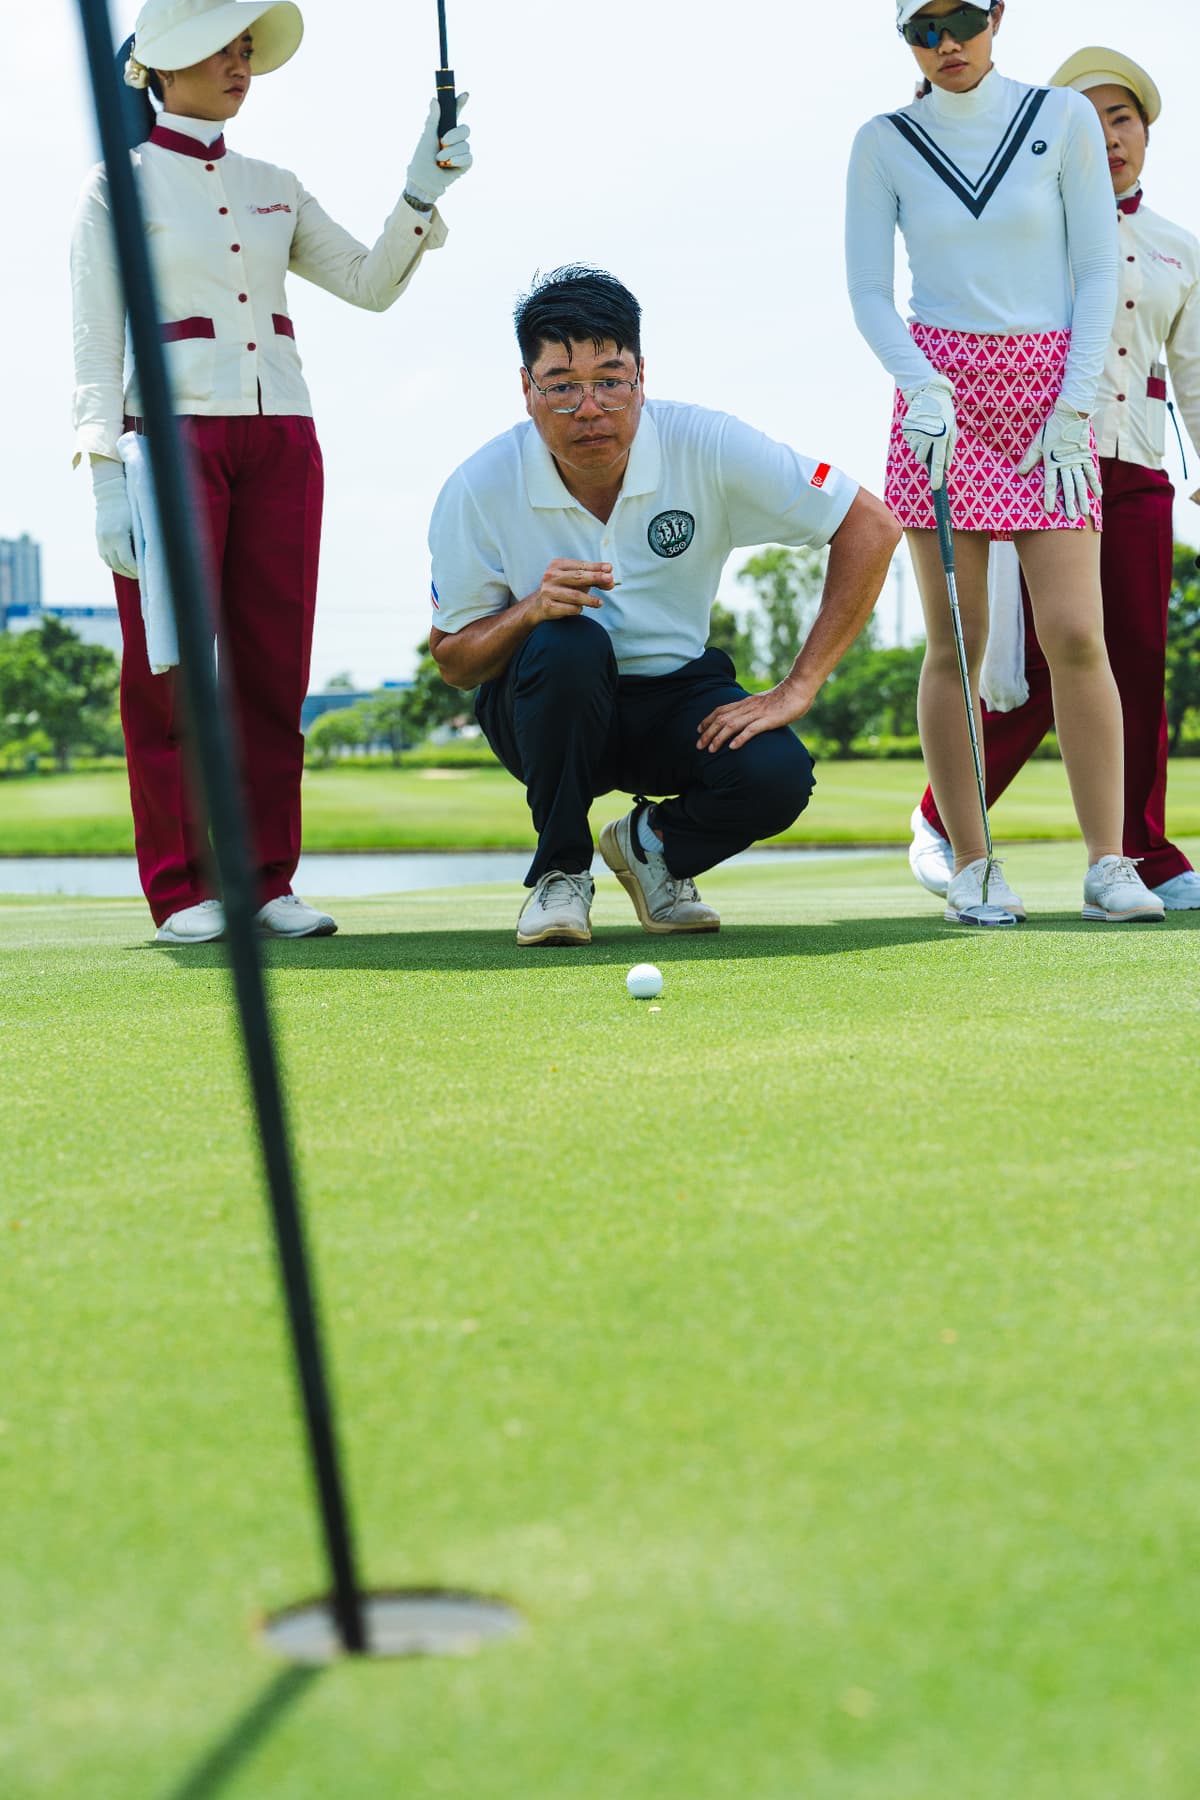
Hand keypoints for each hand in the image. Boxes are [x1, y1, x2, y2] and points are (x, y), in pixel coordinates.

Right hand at [90, 457, 136, 578]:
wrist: (111, 494)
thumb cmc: (131, 507)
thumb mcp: (139, 522)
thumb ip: (143, 540)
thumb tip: (155, 558)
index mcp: (118, 535)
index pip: (128, 562)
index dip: (137, 571)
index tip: (146, 574)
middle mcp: (106, 539)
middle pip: (119, 566)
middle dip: (131, 573)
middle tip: (143, 577)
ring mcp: (100, 540)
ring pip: (111, 564)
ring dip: (122, 571)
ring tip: (134, 573)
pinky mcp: (98, 540)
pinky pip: (105, 558)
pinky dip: (115, 564)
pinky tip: (124, 566)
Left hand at [405, 93, 471, 205]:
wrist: (423, 181)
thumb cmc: (421, 160)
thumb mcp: (426, 137)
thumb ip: (433, 119)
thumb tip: (434, 100)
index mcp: (445, 130)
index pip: (456, 114)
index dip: (461, 103)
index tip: (465, 94)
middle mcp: (455, 140)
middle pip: (465, 129)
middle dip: (454, 135)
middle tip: (443, 142)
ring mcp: (461, 152)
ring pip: (465, 145)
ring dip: (451, 152)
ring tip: (440, 160)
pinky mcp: (465, 165)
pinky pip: (468, 157)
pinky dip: (457, 160)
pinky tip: (449, 165)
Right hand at [525, 560, 612, 625]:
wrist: (539, 606)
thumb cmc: (563, 589)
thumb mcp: (577, 581)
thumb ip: (594, 580)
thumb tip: (611, 581)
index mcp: (557, 565)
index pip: (580, 565)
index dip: (596, 567)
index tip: (609, 568)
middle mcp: (550, 576)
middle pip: (577, 577)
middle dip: (595, 578)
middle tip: (610, 580)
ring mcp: (548, 591)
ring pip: (575, 595)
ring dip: (590, 599)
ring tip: (599, 603)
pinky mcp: (548, 606)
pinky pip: (569, 608)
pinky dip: (578, 609)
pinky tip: (580, 609)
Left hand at [696, 682, 808, 753]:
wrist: (798, 689)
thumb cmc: (783, 698)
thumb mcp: (763, 703)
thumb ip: (753, 710)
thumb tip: (746, 719)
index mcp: (745, 702)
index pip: (720, 710)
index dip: (707, 720)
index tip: (698, 731)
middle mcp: (747, 707)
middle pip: (722, 719)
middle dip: (708, 733)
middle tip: (699, 746)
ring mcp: (757, 713)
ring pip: (732, 725)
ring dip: (719, 738)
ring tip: (711, 750)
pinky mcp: (768, 720)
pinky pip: (751, 729)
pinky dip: (740, 738)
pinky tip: (733, 747)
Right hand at [900, 375, 956, 490]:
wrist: (928, 392)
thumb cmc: (944, 411)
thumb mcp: (952, 427)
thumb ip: (950, 448)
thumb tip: (946, 466)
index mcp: (941, 436)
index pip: (937, 461)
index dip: (936, 476)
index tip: (935, 487)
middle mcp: (927, 436)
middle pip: (922, 458)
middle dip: (926, 454)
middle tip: (931, 441)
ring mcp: (915, 432)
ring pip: (915, 451)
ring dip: (920, 446)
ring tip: (926, 431)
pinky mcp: (907, 428)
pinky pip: (910, 441)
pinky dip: (914, 437)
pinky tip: (920, 426)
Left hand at [1016, 397, 1099, 521]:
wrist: (1070, 414)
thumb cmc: (1051, 428)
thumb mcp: (1037, 443)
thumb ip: (1030, 459)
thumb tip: (1020, 472)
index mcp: (1053, 462)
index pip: (1051, 484)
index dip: (1050, 498)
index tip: (1050, 510)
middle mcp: (1066, 464)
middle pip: (1069, 487)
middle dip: (1070, 503)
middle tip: (1073, 518)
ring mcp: (1078, 461)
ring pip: (1081, 483)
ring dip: (1083, 498)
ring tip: (1086, 511)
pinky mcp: (1086, 456)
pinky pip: (1091, 472)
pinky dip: (1095, 483)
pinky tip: (1097, 494)